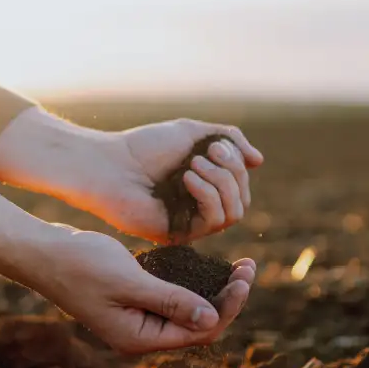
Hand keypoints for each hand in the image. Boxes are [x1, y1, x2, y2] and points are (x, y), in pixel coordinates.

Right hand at [20, 227, 256, 353]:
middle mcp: (141, 333)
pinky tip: (206, 266)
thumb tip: (212, 319)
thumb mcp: (129, 281)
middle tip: (248, 267)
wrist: (43, 253)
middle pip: (197, 324)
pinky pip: (171, 298)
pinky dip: (191, 284)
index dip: (228, 307)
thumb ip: (170, 301)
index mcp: (139, 338)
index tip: (244, 276)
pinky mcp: (133, 300)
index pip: (199, 331)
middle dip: (226, 298)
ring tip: (238, 266)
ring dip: (213, 290)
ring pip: (187, 310)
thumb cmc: (80, 265)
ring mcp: (136, 317)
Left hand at [82, 119, 263, 242]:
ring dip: (221, 183)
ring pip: (234, 212)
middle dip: (231, 172)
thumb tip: (259, 161)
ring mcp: (190, 223)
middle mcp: (199, 207)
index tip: (214, 144)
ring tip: (193, 165)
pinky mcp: (179, 235)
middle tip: (206, 153)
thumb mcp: (193, 133)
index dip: (236, 164)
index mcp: (203, 185)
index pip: (241, 184)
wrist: (109, 164)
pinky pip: (214, 222)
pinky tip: (187, 178)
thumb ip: (229, 140)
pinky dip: (208, 195)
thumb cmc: (144, 147)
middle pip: (242, 199)